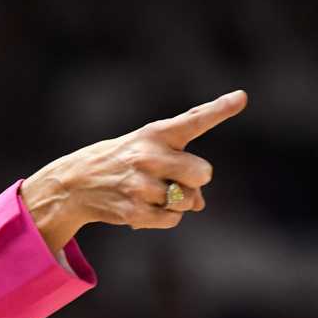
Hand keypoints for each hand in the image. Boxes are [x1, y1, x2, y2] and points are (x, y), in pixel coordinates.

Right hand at [21, 90, 246, 249]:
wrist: (75, 183)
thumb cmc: (122, 161)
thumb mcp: (147, 145)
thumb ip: (182, 162)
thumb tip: (200, 204)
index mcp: (155, 133)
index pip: (194, 120)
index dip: (220, 109)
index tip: (241, 97)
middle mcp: (149, 156)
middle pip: (203, 173)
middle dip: (194, 180)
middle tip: (172, 178)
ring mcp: (141, 185)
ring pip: (188, 201)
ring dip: (177, 201)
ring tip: (150, 192)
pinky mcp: (135, 211)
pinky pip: (173, 219)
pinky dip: (165, 217)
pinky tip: (145, 207)